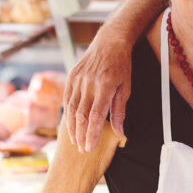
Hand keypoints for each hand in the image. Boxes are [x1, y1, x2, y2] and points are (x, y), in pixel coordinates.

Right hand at [63, 32, 131, 152]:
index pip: (96, 115)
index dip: (92, 133)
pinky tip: (71, 126)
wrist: (109, 42)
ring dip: (72, 128)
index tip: (90, 148)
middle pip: (81, 115)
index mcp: (106, 85)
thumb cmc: (121, 66)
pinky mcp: (71, 76)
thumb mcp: (126, 87)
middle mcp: (90, 82)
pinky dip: (68, 114)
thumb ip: (120, 110)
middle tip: (83, 150)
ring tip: (76, 142)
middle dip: (81, 135)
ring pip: (71, 109)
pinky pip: (67, 99)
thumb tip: (119, 132)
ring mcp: (78, 79)